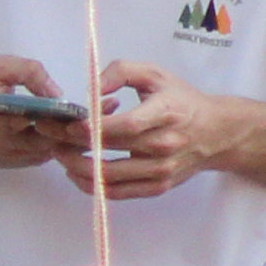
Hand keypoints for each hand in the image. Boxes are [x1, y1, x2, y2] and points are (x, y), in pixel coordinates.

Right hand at [0, 54, 80, 168]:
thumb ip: (27, 72)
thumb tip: (57, 93)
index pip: (34, 122)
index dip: (59, 116)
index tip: (73, 106)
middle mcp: (5, 145)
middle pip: (52, 140)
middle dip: (73, 127)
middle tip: (87, 113)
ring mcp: (14, 158)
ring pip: (55, 150)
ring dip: (71, 136)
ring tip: (81, 120)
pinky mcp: (21, 163)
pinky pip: (49, 154)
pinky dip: (61, 142)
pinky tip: (66, 128)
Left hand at [70, 63, 260, 200]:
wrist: (217, 132)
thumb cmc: (180, 100)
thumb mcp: (156, 75)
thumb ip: (120, 72)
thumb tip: (91, 88)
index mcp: (166, 114)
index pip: (126, 125)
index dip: (92, 127)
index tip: (67, 123)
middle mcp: (165, 145)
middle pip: (109, 150)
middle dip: (70, 142)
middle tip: (48, 132)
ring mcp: (162, 170)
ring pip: (107, 176)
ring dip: (73, 165)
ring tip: (58, 151)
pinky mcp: (157, 186)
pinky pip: (115, 192)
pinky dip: (89, 184)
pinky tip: (75, 170)